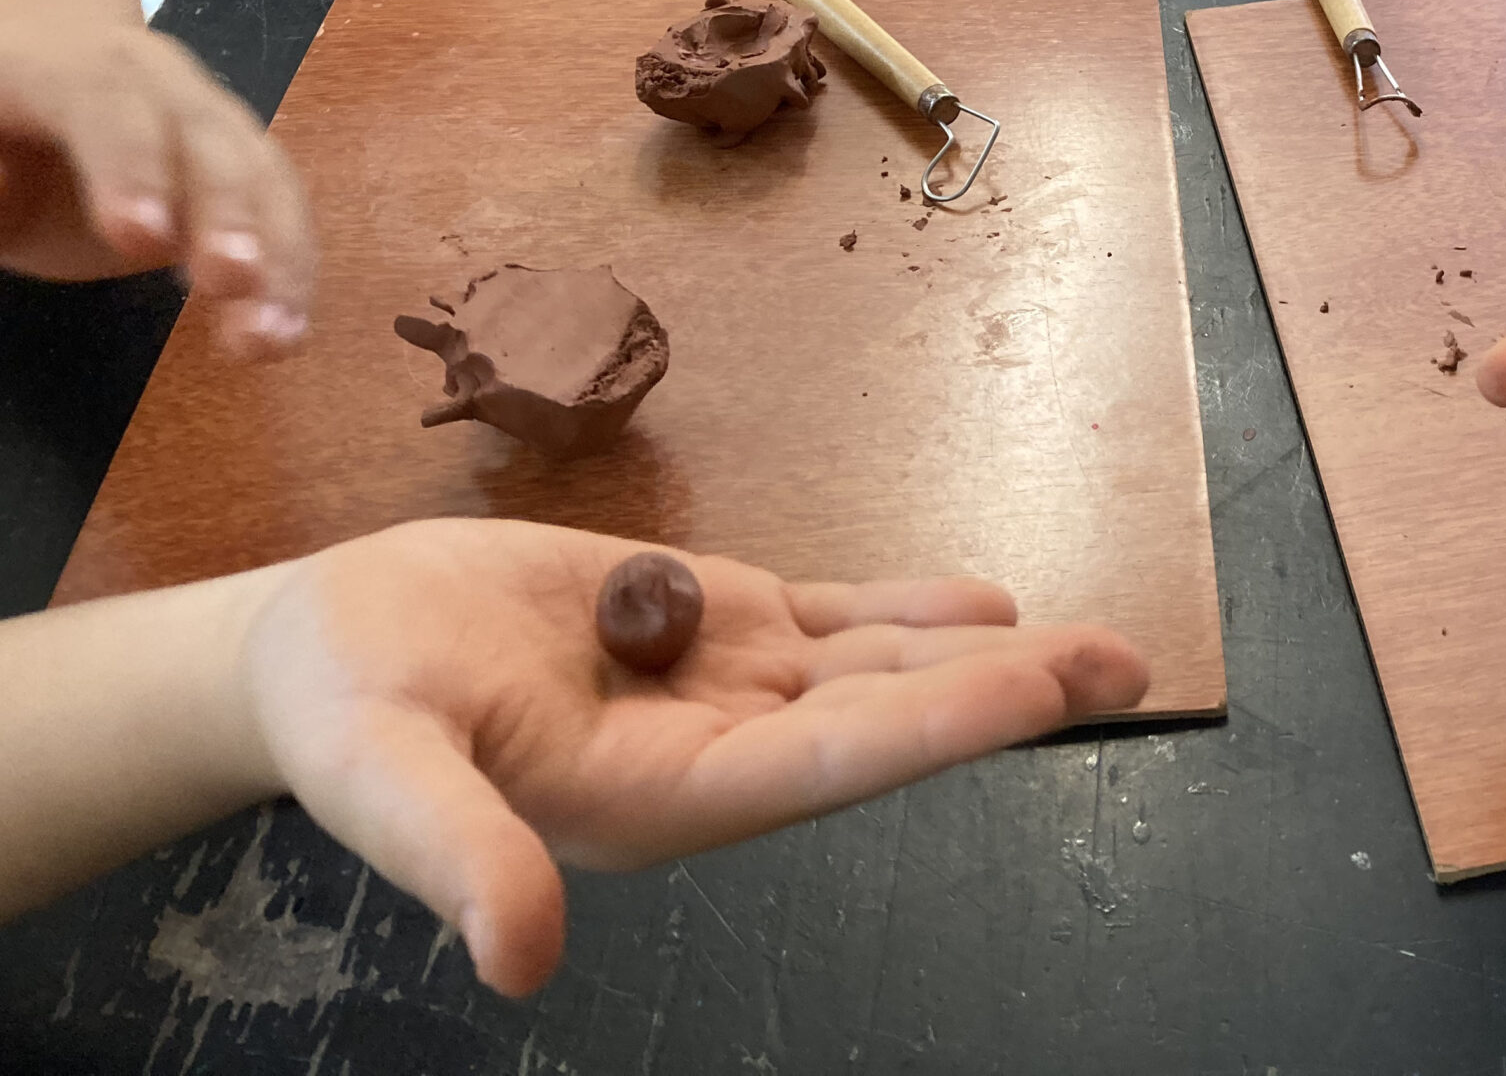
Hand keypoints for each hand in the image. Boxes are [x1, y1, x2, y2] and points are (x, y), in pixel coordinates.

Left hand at [0, 19, 312, 355]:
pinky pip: (280, 210)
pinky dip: (290, 272)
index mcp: (69, 66)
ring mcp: (211, 121)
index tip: (140, 240)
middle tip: (233, 281)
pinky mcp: (244, 168)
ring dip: (277, 254)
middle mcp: (157, 82)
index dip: (130, 165)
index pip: (105, 101)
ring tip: (272, 336)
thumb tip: (8, 189)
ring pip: (262, 174)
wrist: (48, 77)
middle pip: (206, 135)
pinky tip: (286, 332)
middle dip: (227, 208)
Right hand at [244, 520, 1147, 995]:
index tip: (1037, 692)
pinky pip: (835, 618)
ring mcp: (725, 686)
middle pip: (884, 717)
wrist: (329, 647)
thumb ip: (454, 855)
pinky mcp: (713, 624)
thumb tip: (520, 958)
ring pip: (879, 666)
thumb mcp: (382, 773)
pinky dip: (911, 607)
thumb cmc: (345, 708)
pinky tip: (985, 599)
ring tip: (1099, 644)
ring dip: (985, 654)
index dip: (934, 726)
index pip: (827, 763)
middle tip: (1124, 669)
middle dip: (1004, 693)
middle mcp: (717, 753)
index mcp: (659, 799)